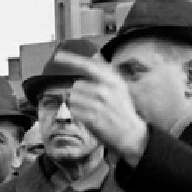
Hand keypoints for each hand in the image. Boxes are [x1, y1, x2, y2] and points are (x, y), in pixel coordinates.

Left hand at [53, 51, 147, 165]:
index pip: (88, 66)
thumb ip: (106, 72)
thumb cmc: (123, 111)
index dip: (71, 60)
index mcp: (112, 80)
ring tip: (91, 112)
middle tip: (92, 103)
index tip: (58, 56)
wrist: (132, 136)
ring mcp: (98, 104)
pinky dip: (78, 115)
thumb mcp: (119, 88)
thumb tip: (95, 55)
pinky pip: (74, 111)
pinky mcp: (92, 118)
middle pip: (77, 85)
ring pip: (73, 98)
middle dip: (80, 93)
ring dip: (78, 105)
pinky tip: (89, 119)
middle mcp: (105, 90)